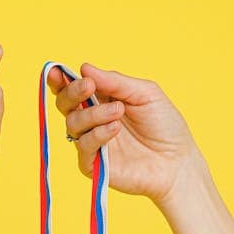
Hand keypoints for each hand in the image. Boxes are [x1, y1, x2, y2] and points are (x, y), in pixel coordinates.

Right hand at [48, 64, 198, 206]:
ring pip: (73, 124)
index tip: (57, 72)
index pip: (73, 89)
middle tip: (89, 87)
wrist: (177, 162)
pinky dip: (97, 134)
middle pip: (65, 105)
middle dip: (72, 92)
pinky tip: (115, 128)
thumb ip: (115, 81)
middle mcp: (92, 121)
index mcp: (102, 100)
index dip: (60, 80)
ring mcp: (92, 143)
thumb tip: (84, 68)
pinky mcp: (93, 165)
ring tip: (118, 111)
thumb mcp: (145, 94)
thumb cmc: (164, 126)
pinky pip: (83, 146)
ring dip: (92, 113)